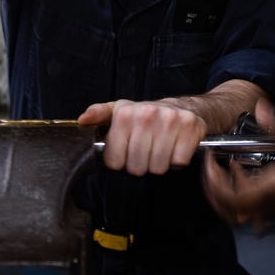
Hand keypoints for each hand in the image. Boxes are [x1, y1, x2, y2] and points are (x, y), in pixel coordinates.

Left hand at [78, 99, 206, 176]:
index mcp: (125, 113)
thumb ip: (98, 115)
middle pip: (136, 167)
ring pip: (157, 167)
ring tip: (159, 149)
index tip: (126, 151)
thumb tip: (83, 120)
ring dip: (159, 164)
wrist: (180, 107)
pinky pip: (178, 161)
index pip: (114, 160)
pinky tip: (174, 147)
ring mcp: (171, 119)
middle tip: (145, 151)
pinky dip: (177, 160)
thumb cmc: (145, 115)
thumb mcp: (118, 112)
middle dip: (140, 164)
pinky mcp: (191, 126)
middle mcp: (147, 113)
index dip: (120, 161)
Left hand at [202, 98, 274, 233]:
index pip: (228, 196)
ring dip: (226, 195)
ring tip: (226, 172)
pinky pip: (253, 211)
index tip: (210, 162)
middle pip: (227, 208)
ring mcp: (274, 209)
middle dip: (213, 188)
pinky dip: (243, 197)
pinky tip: (249, 178)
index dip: (212, 180)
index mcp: (268, 189)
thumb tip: (260, 108)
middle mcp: (268, 203)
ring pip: (239, 213)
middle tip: (212, 168)